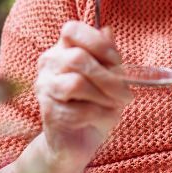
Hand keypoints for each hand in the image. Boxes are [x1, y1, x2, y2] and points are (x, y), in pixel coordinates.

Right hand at [34, 21, 133, 172]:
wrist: (76, 143)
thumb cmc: (93, 106)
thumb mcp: (107, 79)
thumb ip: (106, 57)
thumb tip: (108, 31)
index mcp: (62, 50)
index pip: (72, 29)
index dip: (98, 42)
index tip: (117, 62)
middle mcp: (48, 65)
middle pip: (78, 58)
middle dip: (109, 77)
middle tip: (126, 92)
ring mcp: (45, 89)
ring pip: (76, 83)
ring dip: (104, 96)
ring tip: (115, 105)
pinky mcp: (49, 114)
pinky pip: (79, 110)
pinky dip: (100, 114)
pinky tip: (104, 118)